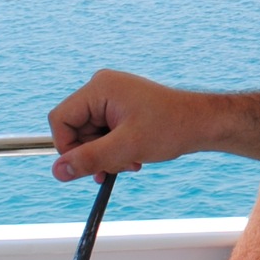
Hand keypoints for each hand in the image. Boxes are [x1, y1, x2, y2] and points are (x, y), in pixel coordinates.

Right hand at [46, 69, 207, 180]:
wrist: (202, 124)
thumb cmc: (171, 128)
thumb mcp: (126, 148)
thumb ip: (89, 159)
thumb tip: (57, 172)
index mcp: (100, 88)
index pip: (60, 119)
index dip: (67, 147)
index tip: (87, 166)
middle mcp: (102, 88)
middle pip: (75, 130)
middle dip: (94, 153)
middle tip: (119, 166)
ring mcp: (111, 98)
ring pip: (89, 136)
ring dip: (106, 155)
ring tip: (131, 161)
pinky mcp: (120, 109)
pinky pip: (102, 134)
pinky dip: (114, 150)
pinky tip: (133, 158)